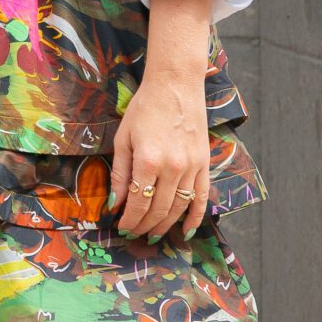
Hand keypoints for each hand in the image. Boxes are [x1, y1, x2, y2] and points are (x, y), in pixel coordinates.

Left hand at [108, 64, 209, 240]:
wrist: (175, 87)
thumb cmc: (144, 109)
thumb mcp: (123, 138)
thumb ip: (120, 173)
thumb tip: (115, 202)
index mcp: (147, 160)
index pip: (138, 202)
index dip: (129, 219)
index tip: (122, 228)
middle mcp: (172, 168)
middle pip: (158, 210)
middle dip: (144, 226)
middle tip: (134, 235)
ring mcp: (192, 168)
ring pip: (179, 208)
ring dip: (166, 225)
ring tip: (153, 235)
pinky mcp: (205, 165)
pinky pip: (203, 198)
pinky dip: (196, 217)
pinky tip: (187, 231)